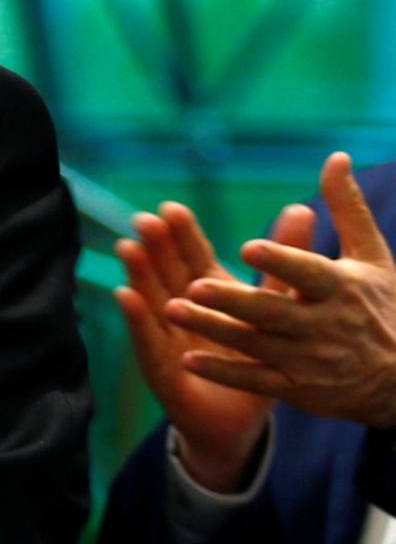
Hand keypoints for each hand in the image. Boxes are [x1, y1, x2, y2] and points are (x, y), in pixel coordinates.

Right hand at [113, 198, 308, 488]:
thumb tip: (302, 208)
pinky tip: (127, 297)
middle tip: (145, 220)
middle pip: (166, 273)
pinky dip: (137, 319)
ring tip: (129, 249)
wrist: (239, 421)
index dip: (182, 235)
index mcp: (208, 296)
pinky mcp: (162, 368)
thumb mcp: (274, 308)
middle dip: (154, 247)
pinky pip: (148, 341)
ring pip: (151, 301)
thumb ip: (285, 262)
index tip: (172, 208)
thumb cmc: (253, 363)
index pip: (192, 258)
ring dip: (138, 275)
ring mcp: (166, 339)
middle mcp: (180, 312)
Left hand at [166, 152, 395, 430]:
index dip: (281, 260)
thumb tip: (335, 156)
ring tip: (169, 310)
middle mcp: (323, 325)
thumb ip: (346, 208)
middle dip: (233, 300)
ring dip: (212, 329)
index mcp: (342, 288)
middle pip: (272, 312)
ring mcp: (308, 360)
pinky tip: (187, 358)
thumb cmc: (379, 305)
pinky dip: (222, 371)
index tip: (248, 246)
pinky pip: (254, 380)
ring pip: (254, 344)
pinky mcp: (295, 387)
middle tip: (193, 283)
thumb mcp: (371, 257)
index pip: (308, 273)